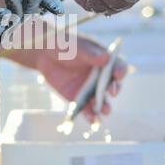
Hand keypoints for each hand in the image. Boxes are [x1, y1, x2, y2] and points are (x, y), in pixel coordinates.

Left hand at [8, 35, 126, 121]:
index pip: (118, 67)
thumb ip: (89, 53)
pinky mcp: (79, 99)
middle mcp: (101, 77)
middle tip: (112, 92)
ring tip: (105, 110)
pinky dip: (90, 116)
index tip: (119, 74)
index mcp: (105, 61)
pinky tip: (92, 120)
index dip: (121, 71)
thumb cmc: (63, 45)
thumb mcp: (75, 46)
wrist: (44, 55)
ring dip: (105, 106)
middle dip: (114, 90)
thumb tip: (106, 58)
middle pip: (113, 86)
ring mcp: (91, 89)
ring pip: (102, 100)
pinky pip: (87, 109)